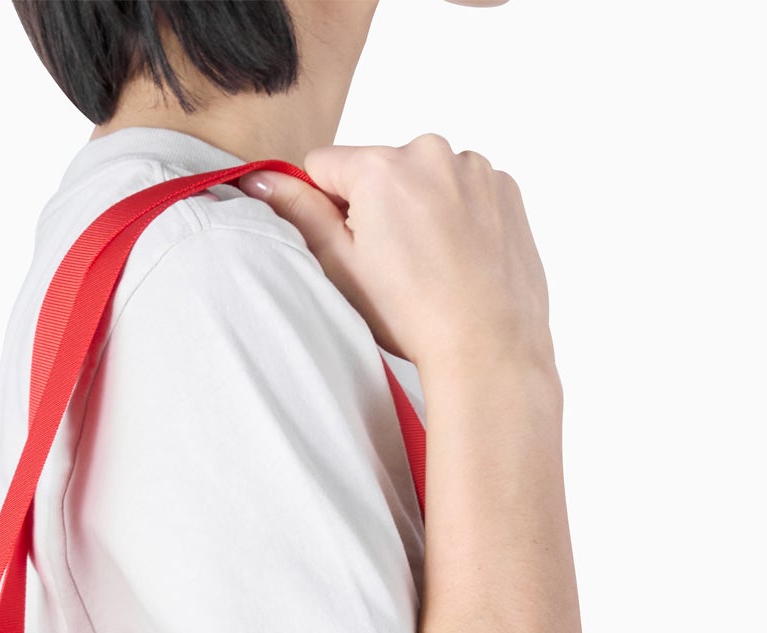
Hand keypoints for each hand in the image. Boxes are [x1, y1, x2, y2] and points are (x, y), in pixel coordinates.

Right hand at [241, 136, 553, 378]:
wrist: (488, 348)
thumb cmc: (413, 316)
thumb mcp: (341, 267)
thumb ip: (299, 212)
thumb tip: (261, 177)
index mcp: (380, 167)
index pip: (325, 165)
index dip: (328, 207)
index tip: (352, 246)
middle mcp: (430, 151)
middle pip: (381, 169)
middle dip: (379, 205)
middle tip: (395, 265)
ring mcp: (474, 167)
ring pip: (426, 179)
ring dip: (422, 207)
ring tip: (432, 264)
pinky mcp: (505, 186)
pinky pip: (467, 189)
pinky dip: (461, 214)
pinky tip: (462, 258)